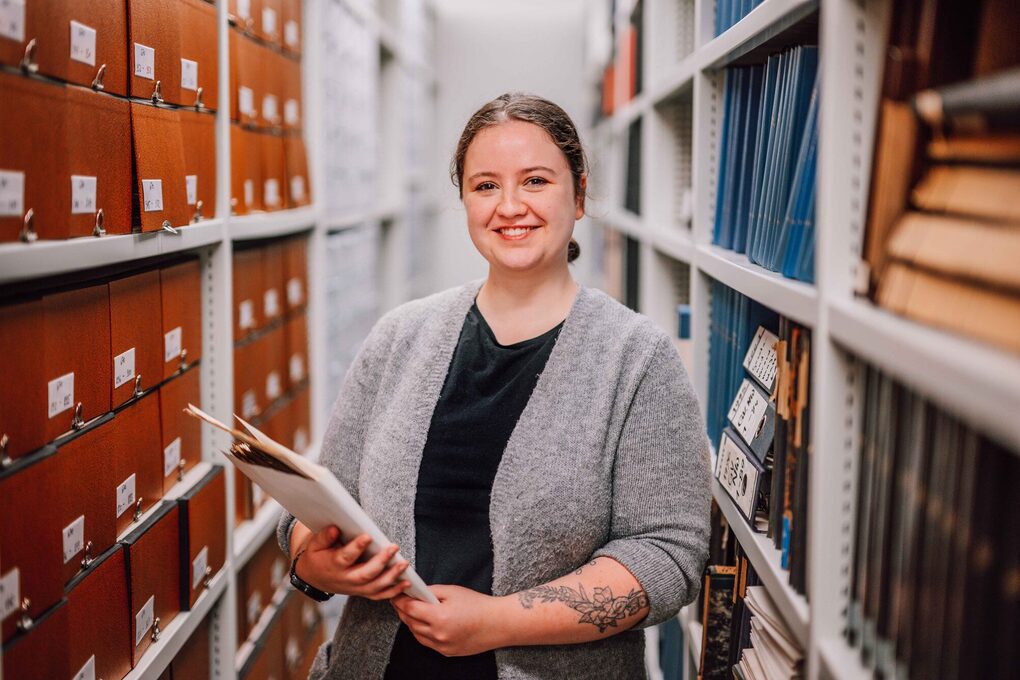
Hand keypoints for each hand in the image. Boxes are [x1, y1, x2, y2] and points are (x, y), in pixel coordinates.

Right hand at [294, 526, 410, 600]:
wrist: (314, 577)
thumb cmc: (317, 557)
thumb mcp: (315, 545)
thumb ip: (324, 537)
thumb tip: (335, 529)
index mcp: (333, 565)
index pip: (345, 557)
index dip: (356, 547)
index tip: (367, 536)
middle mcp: (345, 579)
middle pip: (365, 574)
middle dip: (381, 561)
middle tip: (393, 547)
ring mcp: (354, 588)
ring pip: (374, 586)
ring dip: (391, 576)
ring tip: (404, 564)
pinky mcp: (361, 592)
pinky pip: (378, 595)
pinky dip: (393, 591)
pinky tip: (405, 583)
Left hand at [390, 585, 505, 656]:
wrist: (498, 623)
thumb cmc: (478, 605)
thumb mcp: (453, 591)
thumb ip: (431, 591)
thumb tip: (416, 592)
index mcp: (439, 617)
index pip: (410, 608)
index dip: (400, 600)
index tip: (396, 594)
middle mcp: (438, 634)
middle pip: (410, 622)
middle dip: (402, 611)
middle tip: (399, 601)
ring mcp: (442, 646)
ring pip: (416, 634)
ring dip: (410, 622)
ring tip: (410, 611)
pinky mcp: (447, 652)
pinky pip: (427, 642)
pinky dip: (421, 632)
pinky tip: (422, 623)